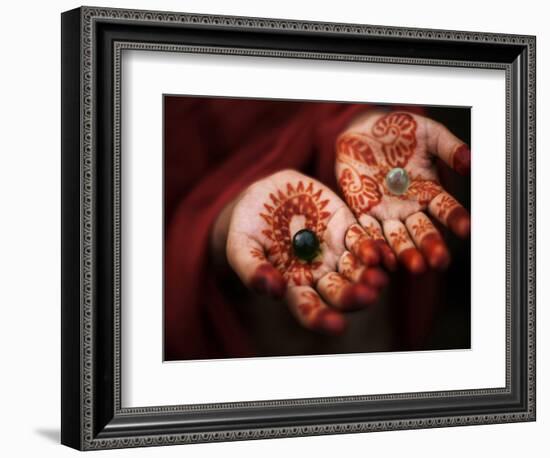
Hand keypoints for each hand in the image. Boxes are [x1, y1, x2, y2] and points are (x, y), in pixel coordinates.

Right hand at [216, 170, 387, 334]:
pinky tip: (378, 253)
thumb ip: (252, 270)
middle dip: (354, 296)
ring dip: (369, 275)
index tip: (336, 325)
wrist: (264, 195)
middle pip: (340, 291)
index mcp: (293, 285)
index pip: (309, 308)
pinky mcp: (345, 225)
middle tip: (366, 296)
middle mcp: (319, 273)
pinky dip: (372, 247)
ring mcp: (335, 250)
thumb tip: (274, 291)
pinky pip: (363, 238)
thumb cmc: (247, 228)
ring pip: (357, 268)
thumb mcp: (240, 247)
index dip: (322, 318)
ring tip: (377, 278)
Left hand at [335, 110, 470, 272]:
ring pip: (398, 237)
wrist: (362, 131)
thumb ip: (448, 148)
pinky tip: (382, 257)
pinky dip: (375, 243)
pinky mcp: (362, 212)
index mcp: (430, 191)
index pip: (446, 209)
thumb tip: (469, 161)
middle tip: (439, 261)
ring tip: (414, 266)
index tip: (466, 229)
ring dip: (406, 252)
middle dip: (431, 246)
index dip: (456, 218)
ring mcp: (386, 212)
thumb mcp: (427, 134)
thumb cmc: (398, 132)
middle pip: (423, 231)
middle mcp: (410, 207)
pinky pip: (369, 230)